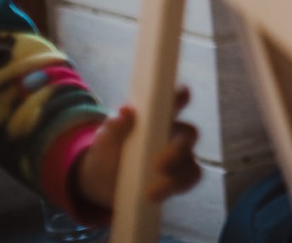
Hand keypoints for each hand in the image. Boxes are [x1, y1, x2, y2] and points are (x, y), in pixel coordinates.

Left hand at [73, 86, 202, 210]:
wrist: (100, 183)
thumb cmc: (107, 152)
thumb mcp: (104, 139)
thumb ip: (114, 127)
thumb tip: (126, 112)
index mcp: (157, 117)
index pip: (174, 100)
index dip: (181, 96)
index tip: (182, 95)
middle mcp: (173, 134)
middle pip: (189, 133)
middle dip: (179, 148)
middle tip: (158, 164)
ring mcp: (178, 157)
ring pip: (191, 161)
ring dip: (176, 175)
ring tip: (151, 191)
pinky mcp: (178, 178)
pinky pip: (189, 179)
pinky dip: (176, 188)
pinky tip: (154, 196)